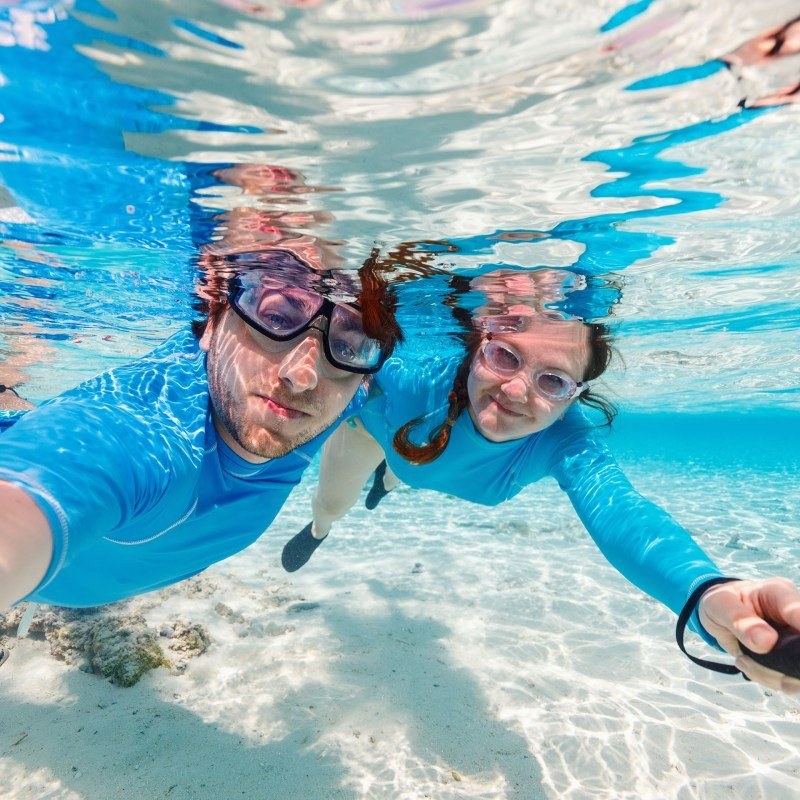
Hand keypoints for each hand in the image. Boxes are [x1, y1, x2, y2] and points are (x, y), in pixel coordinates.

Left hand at [699, 578, 799, 692]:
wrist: (720, 615)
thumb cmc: (722, 601)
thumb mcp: (719, 603)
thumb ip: (739, 619)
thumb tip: (766, 641)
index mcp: (779, 592)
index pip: (798, 611)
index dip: (799, 627)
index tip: (776, 644)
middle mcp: (796, 616)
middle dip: (782, 666)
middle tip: (745, 659)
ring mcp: (797, 639)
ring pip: (799, 672)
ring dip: (772, 675)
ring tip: (742, 659)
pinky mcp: (793, 658)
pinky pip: (791, 680)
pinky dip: (769, 679)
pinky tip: (747, 662)